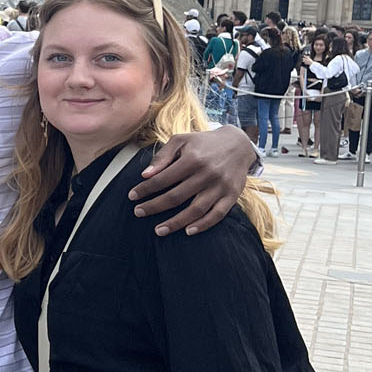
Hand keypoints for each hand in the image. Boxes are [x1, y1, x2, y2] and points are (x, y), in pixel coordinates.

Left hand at [129, 126, 257, 235]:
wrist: (239, 143)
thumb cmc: (203, 142)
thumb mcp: (181, 140)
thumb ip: (162, 157)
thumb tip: (145, 175)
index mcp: (192, 159)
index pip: (163, 179)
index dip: (145, 189)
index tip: (132, 196)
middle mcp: (207, 174)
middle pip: (176, 197)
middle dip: (154, 207)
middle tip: (138, 213)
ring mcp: (220, 186)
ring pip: (196, 210)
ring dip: (176, 223)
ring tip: (159, 230)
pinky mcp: (232, 195)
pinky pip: (217, 215)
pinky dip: (203, 225)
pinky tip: (188, 231)